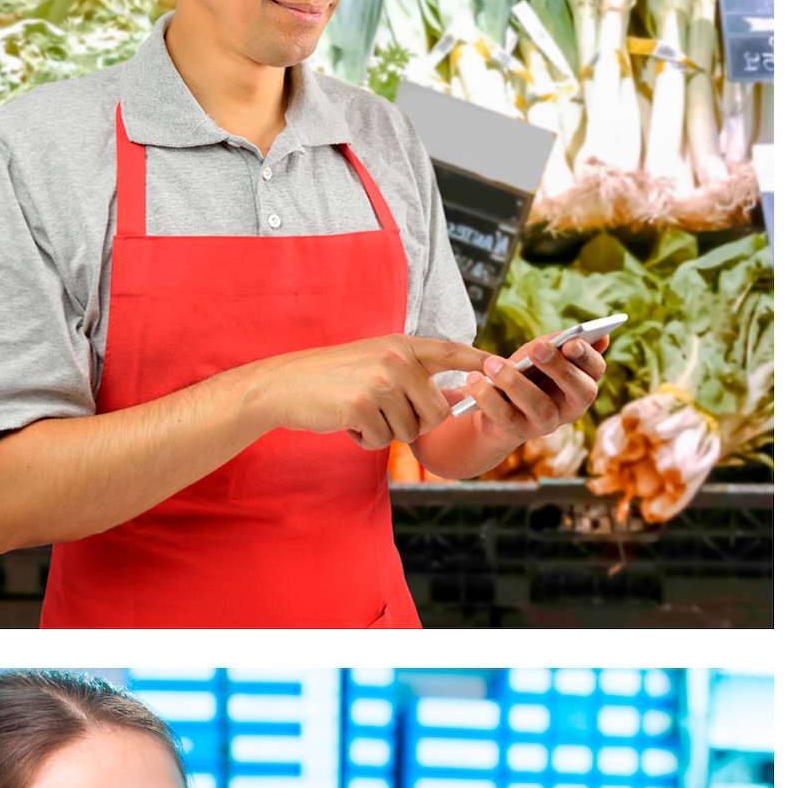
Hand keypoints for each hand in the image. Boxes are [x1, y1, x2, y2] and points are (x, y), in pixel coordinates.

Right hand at [244, 334, 498, 449]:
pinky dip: (366, 440)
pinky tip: (347, 422)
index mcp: (402, 347)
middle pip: (437, 413)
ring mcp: (380, 382)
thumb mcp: (374, 361)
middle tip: (380, 412)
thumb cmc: (331, 379)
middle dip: (413, 424)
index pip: (452, 352)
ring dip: (386, 433)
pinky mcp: (363, 406)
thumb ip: (410, 374)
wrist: (281, 386)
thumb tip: (448, 401)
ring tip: (359, 413)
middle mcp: (396, 361)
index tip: (505, 366)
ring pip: (410, 431)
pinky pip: (384, 440)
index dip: (480, 362)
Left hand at [465, 332, 606, 445]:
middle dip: (560, 369)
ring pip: (540, 407)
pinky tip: (474, 379)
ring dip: (516, 383)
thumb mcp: (540, 356)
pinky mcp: (518, 432)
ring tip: (492, 363)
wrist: (494, 407)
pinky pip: (505, 417)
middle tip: (537, 348)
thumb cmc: (524, 374)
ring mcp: (546, 423)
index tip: (571, 342)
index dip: (587, 357)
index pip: (596, 371)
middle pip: (580, 392)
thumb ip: (561, 344)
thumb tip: (599, 337)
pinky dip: (488, 397)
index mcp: (581, 384)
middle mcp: (571, 408)